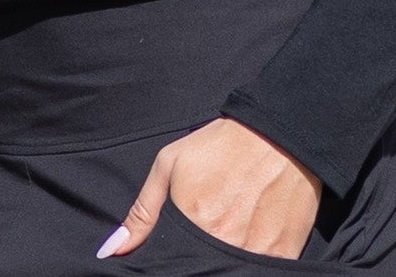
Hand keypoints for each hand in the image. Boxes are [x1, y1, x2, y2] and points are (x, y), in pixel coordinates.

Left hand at [96, 117, 322, 260]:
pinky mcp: (283, 257)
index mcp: (193, 224)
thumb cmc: (221, 145)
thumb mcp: (171, 163)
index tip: (177, 249)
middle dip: (196, 262)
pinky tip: (248, 239)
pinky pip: (259, 274)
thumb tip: (112, 250)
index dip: (171, 262)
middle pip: (200, 271)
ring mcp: (255, 254)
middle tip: (205, 234)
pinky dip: (249, 266)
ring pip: (227, 274)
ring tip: (226, 233)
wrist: (280, 132)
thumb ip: (143, 211)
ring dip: (221, 263)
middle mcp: (223, 243)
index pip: (171, 265)